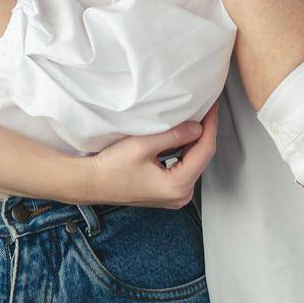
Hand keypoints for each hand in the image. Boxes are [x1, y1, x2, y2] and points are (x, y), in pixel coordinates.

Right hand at [81, 103, 218, 207]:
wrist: (91, 183)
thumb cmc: (111, 168)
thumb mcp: (143, 146)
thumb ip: (173, 135)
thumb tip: (198, 127)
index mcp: (178, 186)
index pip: (204, 150)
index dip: (210, 125)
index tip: (212, 106)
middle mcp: (181, 195)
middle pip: (202, 158)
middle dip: (205, 132)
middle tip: (206, 108)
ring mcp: (175, 196)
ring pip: (194, 162)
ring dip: (195, 141)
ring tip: (197, 117)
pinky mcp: (167, 192)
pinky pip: (184, 168)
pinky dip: (185, 151)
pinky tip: (183, 136)